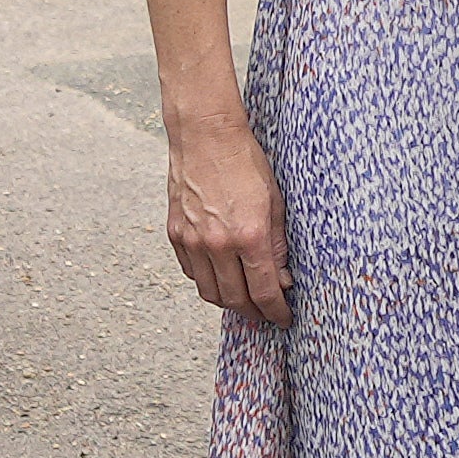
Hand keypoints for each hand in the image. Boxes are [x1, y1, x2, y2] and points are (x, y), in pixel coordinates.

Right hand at [164, 113, 290, 324]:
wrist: (206, 138)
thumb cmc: (247, 166)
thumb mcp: (277, 204)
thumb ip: (278, 246)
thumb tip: (282, 280)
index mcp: (249, 236)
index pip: (263, 292)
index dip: (276, 312)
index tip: (284, 319)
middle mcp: (217, 244)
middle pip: (234, 299)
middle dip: (254, 313)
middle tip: (268, 315)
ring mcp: (191, 240)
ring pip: (209, 291)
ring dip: (229, 302)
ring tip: (247, 301)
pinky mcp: (174, 233)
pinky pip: (191, 272)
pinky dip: (207, 281)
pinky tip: (223, 277)